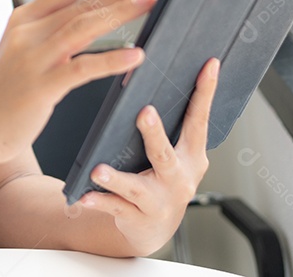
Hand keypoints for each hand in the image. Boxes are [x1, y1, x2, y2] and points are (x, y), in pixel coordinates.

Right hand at [0, 0, 167, 166]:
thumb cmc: (7, 94)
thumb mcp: (25, 51)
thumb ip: (51, 32)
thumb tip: (91, 16)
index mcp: (25, 18)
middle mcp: (28, 31)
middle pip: (84, 1)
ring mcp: (33, 57)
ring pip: (85, 25)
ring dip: (122, 11)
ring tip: (152, 2)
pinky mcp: (41, 86)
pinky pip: (82, 68)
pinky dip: (111, 60)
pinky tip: (136, 56)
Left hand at [76, 57, 219, 256]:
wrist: (154, 228)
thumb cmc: (162, 179)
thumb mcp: (175, 153)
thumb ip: (168, 125)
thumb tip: (145, 77)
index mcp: (192, 156)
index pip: (199, 120)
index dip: (205, 92)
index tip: (209, 64)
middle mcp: (179, 179)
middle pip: (165, 155)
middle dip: (154, 134)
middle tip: (144, 113)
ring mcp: (159, 201)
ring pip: (136, 187)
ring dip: (117, 178)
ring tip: (98, 170)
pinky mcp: (138, 218)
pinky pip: (115, 208)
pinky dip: (99, 202)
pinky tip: (83, 197)